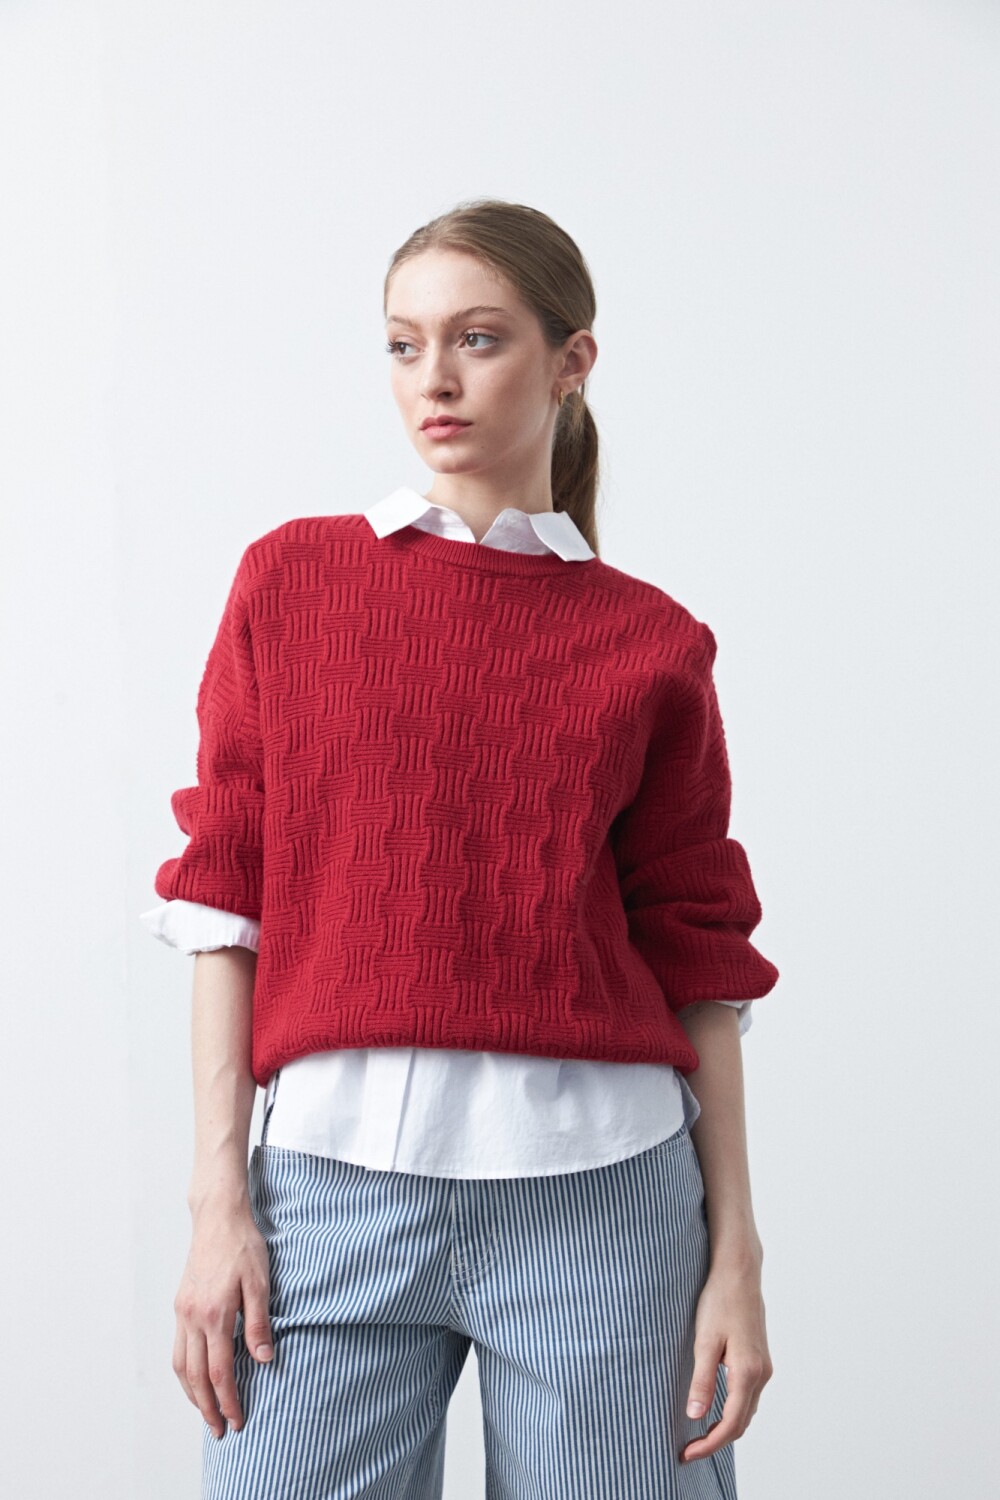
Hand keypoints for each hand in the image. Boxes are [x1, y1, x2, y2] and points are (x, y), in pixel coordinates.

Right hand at [172, 1200, 273, 1438]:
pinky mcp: (180, 1305)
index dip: (228, 1400)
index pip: (219, 1371)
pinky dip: (184, 1372)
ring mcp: (182, 1312)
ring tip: (206, 1413)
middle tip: (220, 1431)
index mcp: (214, 1314)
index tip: (238, 1420)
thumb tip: (264, 1360)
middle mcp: (192, 1317)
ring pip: (181, 1366)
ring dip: (192, 1394)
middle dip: (208, 1407)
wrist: (218, 1218)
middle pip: (196, 1376)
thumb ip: (259, 1323)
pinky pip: (177, 1349)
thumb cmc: (243, 1246)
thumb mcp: (260, 1282)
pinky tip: (195, 1379)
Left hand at [679, 1255, 772, 1464]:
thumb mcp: (705, 1340)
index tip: (687, 1454)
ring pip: (747, 1410)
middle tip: (689, 1450)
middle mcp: (761, 1373)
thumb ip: (702, 1380)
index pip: (731, 1423)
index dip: (709, 1444)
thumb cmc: (719, 1300)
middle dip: (717, 1440)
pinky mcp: (760, 1359)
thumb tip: (696, 1416)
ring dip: (726, 1427)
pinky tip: (715, 1410)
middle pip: (742, 1422)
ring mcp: (764, 1367)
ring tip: (698, 1435)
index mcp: (748, 1371)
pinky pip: (748, 1396)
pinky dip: (733, 1411)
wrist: (738, 1272)